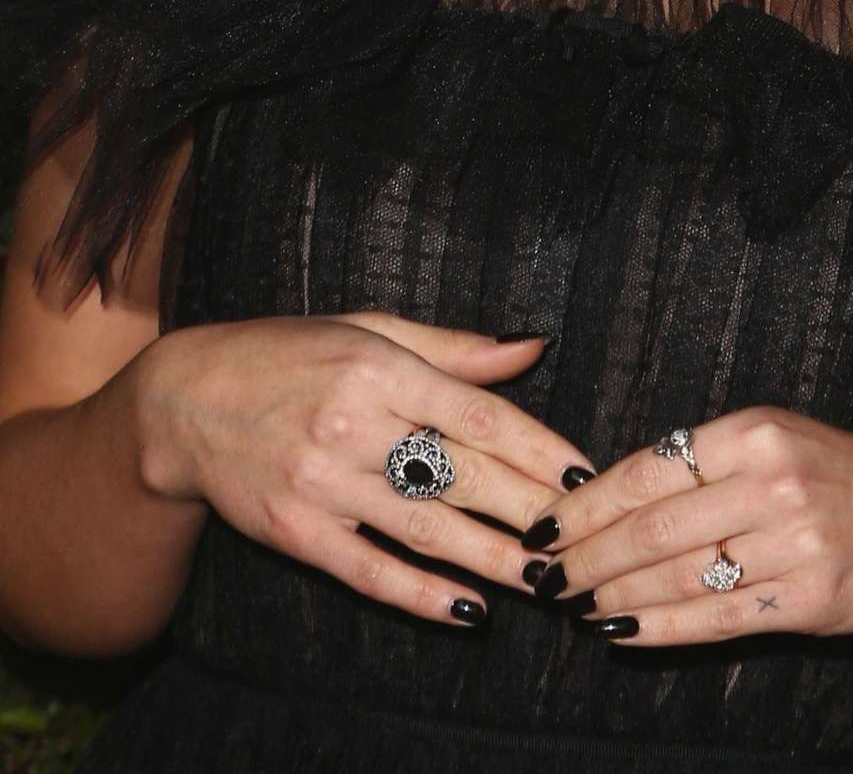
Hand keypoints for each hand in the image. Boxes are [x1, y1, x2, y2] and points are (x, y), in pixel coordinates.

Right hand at [133, 314, 596, 628]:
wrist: (184, 401)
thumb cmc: (290, 354)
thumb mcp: (370, 330)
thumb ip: (453, 348)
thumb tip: (532, 344)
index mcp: (379, 368)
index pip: (478, 414)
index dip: (536, 448)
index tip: (581, 473)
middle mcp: (353, 424)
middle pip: (462, 476)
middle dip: (529, 510)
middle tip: (580, 537)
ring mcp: (323, 483)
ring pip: (425, 528)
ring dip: (492, 559)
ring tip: (544, 579)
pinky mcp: (297, 532)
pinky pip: (369, 570)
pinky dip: (421, 594)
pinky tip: (467, 608)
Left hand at [517, 405, 852, 644]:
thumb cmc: (836, 472)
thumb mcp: (773, 438)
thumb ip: (701, 460)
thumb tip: (607, 490)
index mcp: (753, 432)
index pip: (647, 470)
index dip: (587, 503)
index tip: (545, 523)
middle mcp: (771, 483)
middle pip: (653, 528)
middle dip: (588, 555)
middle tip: (547, 574)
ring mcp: (793, 543)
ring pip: (680, 576)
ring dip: (615, 595)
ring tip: (577, 603)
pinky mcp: (809, 599)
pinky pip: (718, 618)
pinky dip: (662, 628)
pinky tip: (624, 631)